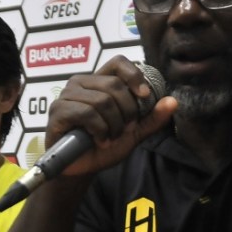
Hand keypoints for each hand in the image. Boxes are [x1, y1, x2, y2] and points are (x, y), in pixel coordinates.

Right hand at [45, 55, 176, 176]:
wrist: (82, 169)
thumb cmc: (103, 146)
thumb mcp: (133, 132)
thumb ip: (152, 118)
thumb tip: (173, 101)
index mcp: (99, 81)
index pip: (118, 62)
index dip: (134, 75)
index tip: (144, 96)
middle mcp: (81, 82)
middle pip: (114, 85)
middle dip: (127, 111)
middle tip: (125, 129)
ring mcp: (67, 95)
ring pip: (102, 101)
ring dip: (113, 125)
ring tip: (110, 138)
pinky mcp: (58, 111)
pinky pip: (87, 114)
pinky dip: (100, 131)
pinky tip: (99, 141)